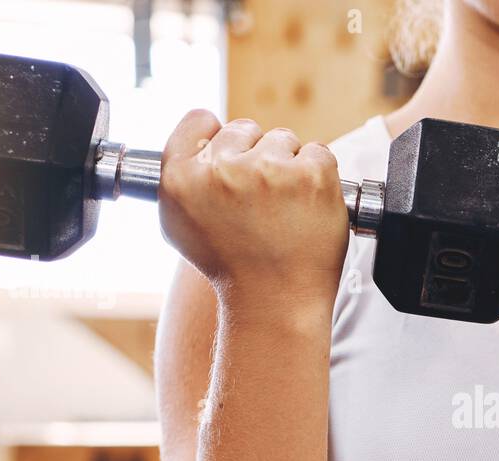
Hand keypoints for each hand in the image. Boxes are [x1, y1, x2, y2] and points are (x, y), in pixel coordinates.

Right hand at [158, 111, 348, 321]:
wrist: (276, 302)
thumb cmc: (232, 267)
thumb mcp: (180, 223)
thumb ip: (183, 174)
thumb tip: (204, 135)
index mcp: (182, 178)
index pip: (199, 119)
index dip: (218, 137)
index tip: (231, 160)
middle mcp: (223, 171)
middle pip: (245, 129)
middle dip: (255, 156)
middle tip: (261, 202)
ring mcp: (269, 171)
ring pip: (282, 139)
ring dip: (288, 166)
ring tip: (284, 209)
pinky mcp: (312, 175)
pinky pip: (318, 152)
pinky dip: (318, 175)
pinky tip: (306, 208)